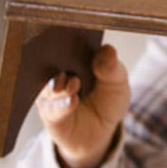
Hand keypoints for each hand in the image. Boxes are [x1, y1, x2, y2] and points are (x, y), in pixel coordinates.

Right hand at [36, 44, 129, 167]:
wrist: (100, 132)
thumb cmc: (108, 100)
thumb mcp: (117, 81)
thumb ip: (112, 67)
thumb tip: (107, 49)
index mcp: (74, 58)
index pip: (69, 43)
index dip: (71, 39)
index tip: (74, 34)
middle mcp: (58, 72)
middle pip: (52, 62)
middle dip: (60, 61)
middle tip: (73, 63)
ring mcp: (51, 92)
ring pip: (49, 85)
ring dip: (60, 84)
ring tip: (74, 84)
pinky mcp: (50, 113)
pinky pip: (52, 108)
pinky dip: (62, 104)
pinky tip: (72, 101)